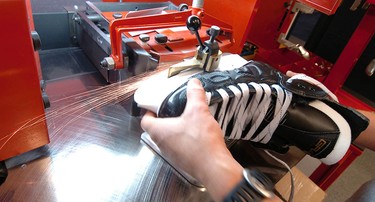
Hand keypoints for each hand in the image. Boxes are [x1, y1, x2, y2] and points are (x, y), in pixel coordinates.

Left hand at [141, 78, 242, 200]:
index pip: (145, 120)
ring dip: (174, 130)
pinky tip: (196, 134)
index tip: (157, 105)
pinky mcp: (182, 161)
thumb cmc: (201, 141)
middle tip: (174, 109)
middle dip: (164, 118)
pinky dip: (183, 140)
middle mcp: (162, 144)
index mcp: (159, 131)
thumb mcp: (199, 111)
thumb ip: (195, 95)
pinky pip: (178, 147)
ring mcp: (171, 155)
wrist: (214, 167)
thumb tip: (194, 83)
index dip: (148, 111)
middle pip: (156, 129)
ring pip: (167, 139)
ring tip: (186, 120)